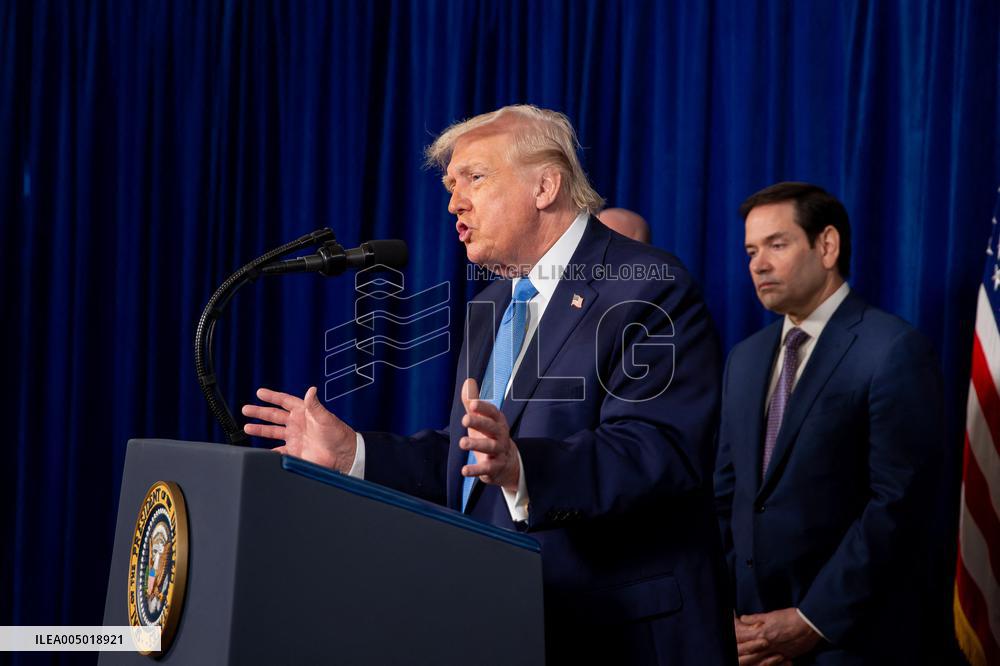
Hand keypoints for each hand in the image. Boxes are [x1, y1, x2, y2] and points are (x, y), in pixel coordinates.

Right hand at [242, 386, 356, 472]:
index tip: (260, 393)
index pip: (284, 401)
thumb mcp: (325, 417)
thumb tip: (311, 389)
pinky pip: (278, 451)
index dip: (272, 397)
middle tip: (246, 409)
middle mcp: (297, 424)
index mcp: (303, 412)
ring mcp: (295, 438)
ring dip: (260, 430)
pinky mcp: (295, 452)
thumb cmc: (338, 434)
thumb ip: (315, 405)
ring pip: (273, 432)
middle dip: (259, 412)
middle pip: (274, 416)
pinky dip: (269, 451)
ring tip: (247, 427)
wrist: (342, 455)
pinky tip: (260, 451)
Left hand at [459, 378, 520, 492]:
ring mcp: (499, 452)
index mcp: (497, 421)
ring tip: (462, 443)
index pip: (492, 412)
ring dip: (476, 444)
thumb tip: (468, 381)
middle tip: (465, 419)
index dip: (483, 408)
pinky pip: (486, 468)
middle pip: (492, 428)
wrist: (507, 463)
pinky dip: (475, 470)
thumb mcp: (481, 419)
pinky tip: (464, 470)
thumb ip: (473, 402)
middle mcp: (500, 435)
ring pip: (490, 447)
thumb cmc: (490, 436)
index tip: (471, 404)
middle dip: (479, 423)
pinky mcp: (495, 468)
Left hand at [735, 608, 820, 664]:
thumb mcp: (771, 615)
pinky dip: (765, 665)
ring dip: (749, 662)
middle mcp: (768, 645)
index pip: (742, 638)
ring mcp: (777, 653)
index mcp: (762, 633)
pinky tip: (760, 664)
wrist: (811, 624)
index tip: (730, 633)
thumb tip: (743, 618)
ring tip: (742, 661)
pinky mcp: (786, 656)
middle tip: (731, 653)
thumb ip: (755, 618)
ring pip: (758, 662)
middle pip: (747, 654)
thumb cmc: (791, 617)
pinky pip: (772, 664)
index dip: (734, 635)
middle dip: (738, 654)